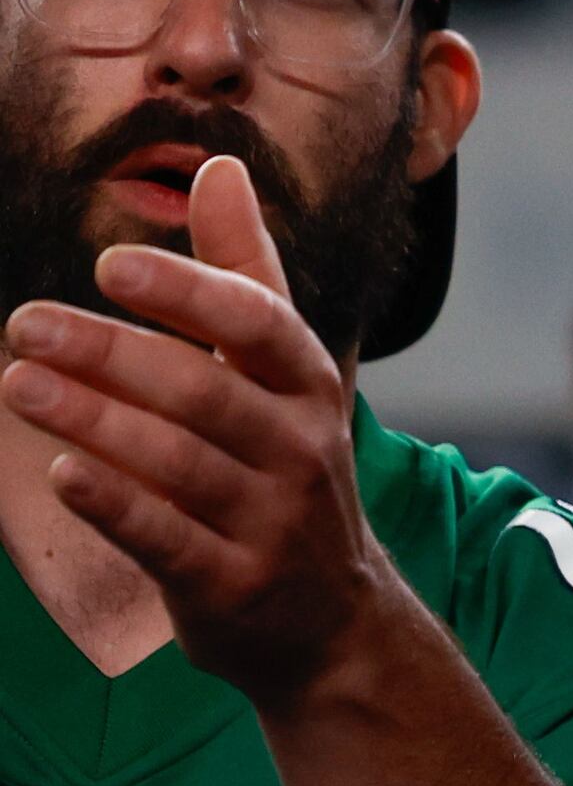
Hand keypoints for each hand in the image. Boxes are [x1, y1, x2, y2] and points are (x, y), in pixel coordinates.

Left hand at [4, 156, 406, 708]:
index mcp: (308, 389)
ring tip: (18, 382)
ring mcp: (270, 521)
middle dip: (111, 354)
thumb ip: (245, 274)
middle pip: (204, 392)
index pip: (262, 328)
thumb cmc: (284, 471)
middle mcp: (300, 450)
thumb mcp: (283, 374)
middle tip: (23, 323)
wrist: (329, 618)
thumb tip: (222, 167)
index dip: (191, 294)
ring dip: (95, 419)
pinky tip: (61, 473)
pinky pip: (167, 540)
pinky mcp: (232, 584)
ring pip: (179, 462)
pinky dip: (117, 504)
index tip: (114, 267)